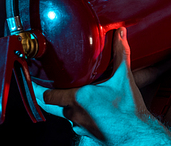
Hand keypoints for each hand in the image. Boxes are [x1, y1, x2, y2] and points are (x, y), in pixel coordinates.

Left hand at [33, 27, 149, 142]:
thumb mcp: (124, 78)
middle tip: (40, 84)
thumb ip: (120, 54)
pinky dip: (77, 112)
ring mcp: (79, 126)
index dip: (38, 87)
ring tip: (68, 91)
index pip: (47, 95)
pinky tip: (86, 106)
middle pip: (50, 105)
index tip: (33, 79)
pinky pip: (75, 121)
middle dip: (45, 94)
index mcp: (78, 98)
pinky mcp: (87, 133)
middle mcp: (74, 114)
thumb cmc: (129, 111)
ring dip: (64, 103)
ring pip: (64, 112)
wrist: (138, 135)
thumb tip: (120, 34)